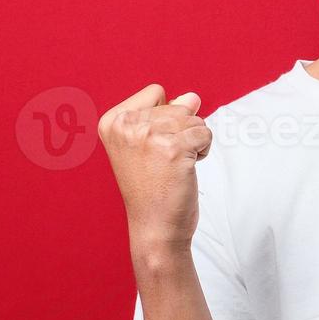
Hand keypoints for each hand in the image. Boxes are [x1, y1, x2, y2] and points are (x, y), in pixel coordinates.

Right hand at [97, 84, 212, 253]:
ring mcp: (149, 136)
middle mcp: (126, 125)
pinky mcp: (173, 148)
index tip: (150, 147)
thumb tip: (192, 96)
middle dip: (181, 131)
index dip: (165, 117)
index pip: (156, 92)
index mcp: (113, 121)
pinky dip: (203, 150)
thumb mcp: (149, 143)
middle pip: (178, 104)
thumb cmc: (152, 188)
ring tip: (174, 166)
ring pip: (194, 117)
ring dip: (194, 141)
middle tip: (164, 162)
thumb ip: (167, 113)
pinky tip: (185, 170)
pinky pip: (205, 133)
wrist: (155, 227)